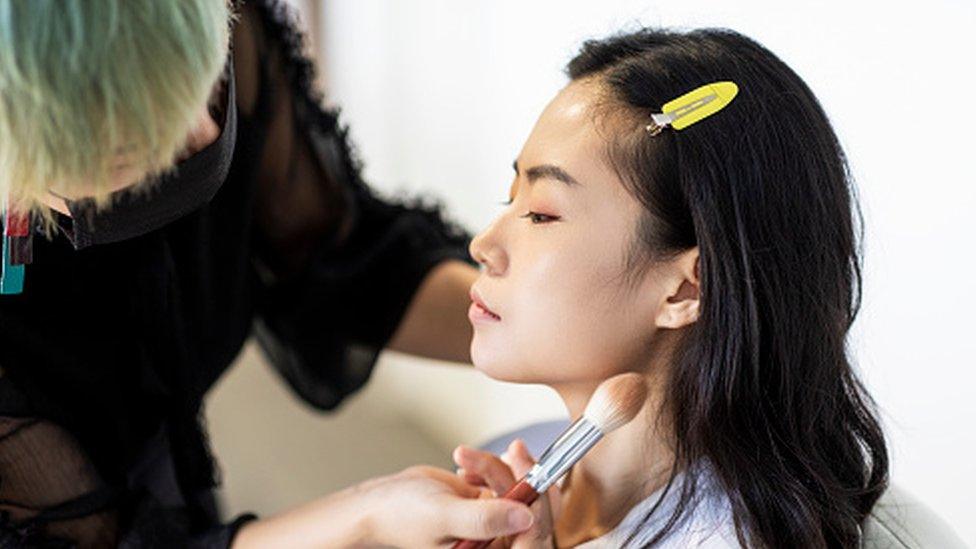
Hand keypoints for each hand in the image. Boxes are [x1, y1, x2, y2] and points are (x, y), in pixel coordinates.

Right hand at [232, 465, 535, 548]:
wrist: (381, 501)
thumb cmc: (402, 517)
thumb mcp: (444, 516)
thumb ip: (485, 519)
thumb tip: (526, 515)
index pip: (535, 536)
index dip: (541, 505)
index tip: (533, 473)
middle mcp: (497, 542)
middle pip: (536, 510)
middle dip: (523, 477)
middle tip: (515, 451)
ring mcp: (495, 523)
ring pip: (519, 488)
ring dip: (495, 466)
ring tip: (466, 458)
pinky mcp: (489, 503)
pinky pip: (505, 478)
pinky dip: (488, 465)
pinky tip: (465, 463)